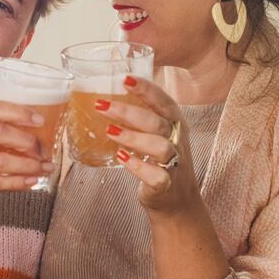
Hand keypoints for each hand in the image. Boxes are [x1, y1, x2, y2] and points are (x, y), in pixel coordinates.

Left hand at [96, 76, 198, 214]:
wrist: (177, 199)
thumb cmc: (160, 160)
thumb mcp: (156, 134)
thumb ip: (140, 116)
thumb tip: (106, 96)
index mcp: (174, 123)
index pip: (163, 101)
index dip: (146, 89)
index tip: (125, 79)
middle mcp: (177, 140)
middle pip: (157, 122)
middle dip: (128, 111)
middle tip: (101, 105)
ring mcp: (174, 163)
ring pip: (160, 147)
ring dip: (133, 137)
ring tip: (109, 131)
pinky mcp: (165, 185)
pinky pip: (156, 176)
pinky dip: (138, 167)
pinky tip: (121, 158)